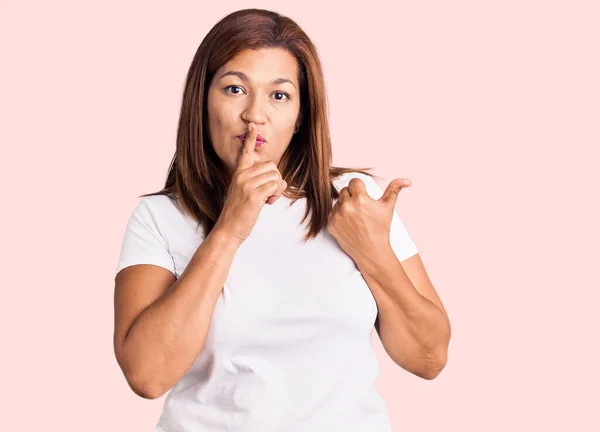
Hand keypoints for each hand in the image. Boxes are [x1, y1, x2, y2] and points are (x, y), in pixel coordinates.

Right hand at [213, 122, 287, 242]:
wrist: (228, 229)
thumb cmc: (239, 213)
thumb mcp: (245, 193)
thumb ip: (259, 183)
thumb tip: (280, 180)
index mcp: (238, 174)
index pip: (245, 152)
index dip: (250, 139)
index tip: (253, 126)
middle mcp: (242, 176)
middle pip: (271, 166)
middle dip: (275, 179)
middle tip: (268, 194)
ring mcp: (247, 185)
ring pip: (275, 176)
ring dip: (276, 189)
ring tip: (266, 199)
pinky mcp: (253, 195)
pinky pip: (275, 186)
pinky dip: (276, 195)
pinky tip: (267, 203)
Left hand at [327, 177, 411, 265]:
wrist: (371, 251)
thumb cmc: (381, 228)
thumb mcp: (388, 208)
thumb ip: (394, 190)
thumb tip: (407, 180)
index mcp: (360, 198)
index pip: (354, 182)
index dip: (360, 188)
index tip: (364, 195)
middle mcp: (347, 206)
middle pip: (345, 190)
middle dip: (352, 196)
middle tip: (361, 208)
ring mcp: (337, 215)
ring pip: (338, 202)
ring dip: (345, 206)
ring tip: (356, 217)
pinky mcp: (331, 224)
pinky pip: (333, 213)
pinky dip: (339, 216)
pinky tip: (349, 223)